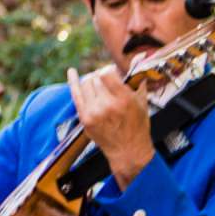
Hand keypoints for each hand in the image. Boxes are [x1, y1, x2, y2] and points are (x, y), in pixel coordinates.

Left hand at [69, 64, 154, 186]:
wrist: (128, 151)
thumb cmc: (138, 126)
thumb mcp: (142, 103)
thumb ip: (137, 83)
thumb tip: (133, 65)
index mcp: (124, 100)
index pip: (106, 73)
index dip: (109, 71)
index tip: (112, 74)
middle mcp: (107, 105)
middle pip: (95, 78)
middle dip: (101, 78)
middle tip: (107, 83)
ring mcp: (93, 112)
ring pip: (86, 84)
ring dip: (92, 82)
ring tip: (100, 87)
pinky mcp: (85, 118)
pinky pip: (76, 95)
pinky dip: (73, 81)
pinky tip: (71, 72)